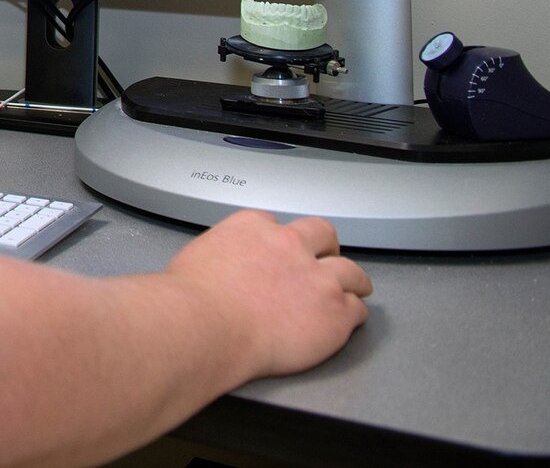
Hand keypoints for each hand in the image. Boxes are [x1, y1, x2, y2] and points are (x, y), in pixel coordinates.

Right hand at [166, 209, 372, 380]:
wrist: (205, 325)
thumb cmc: (192, 300)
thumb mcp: (197, 258)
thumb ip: (221, 258)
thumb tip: (219, 271)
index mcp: (252, 228)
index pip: (277, 225)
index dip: (282, 240)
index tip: (282, 251)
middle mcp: (289, 245)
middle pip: (321, 234)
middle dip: (325, 247)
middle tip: (325, 259)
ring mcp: (317, 278)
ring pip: (350, 271)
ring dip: (352, 280)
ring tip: (354, 288)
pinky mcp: (335, 311)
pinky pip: (357, 309)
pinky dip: (353, 314)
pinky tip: (348, 320)